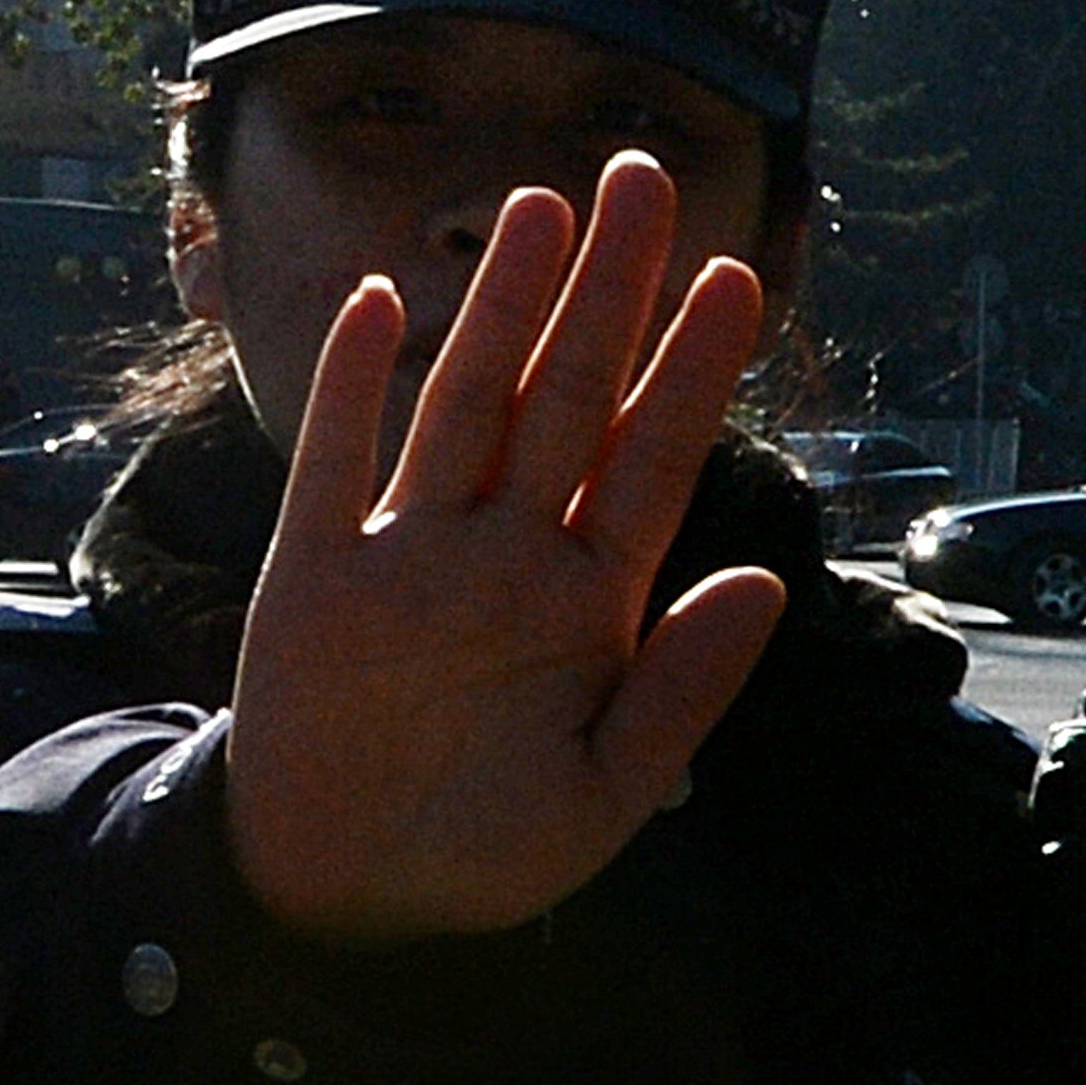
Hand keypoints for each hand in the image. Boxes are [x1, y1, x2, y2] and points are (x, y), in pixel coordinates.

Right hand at [222, 153, 786, 942]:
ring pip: (467, 403)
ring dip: (502, 308)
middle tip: (647, 181)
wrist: (348, 904)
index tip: (736, 280)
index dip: (692, 372)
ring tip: (543, 206)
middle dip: (609, 294)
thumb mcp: (608, 795)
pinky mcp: (317, 576)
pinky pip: (336, 463)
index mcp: (586, 606)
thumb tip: (768, 581)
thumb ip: (682, 690)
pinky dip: (354, 385)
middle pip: (568, 399)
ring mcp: (410, 555)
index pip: (652, 463)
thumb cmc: (486, 855)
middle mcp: (503, 558)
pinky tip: (381, 302)